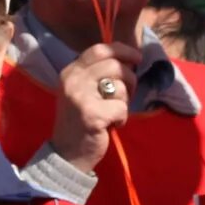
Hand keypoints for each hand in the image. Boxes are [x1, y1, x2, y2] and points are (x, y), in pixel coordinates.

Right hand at [49, 42, 143, 175]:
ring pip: (121, 87)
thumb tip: (128, 58)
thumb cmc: (80, 121)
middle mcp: (73, 80)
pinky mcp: (92, 114)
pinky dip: (122, 118)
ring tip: (113, 113)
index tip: (136, 57)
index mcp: (70, 72)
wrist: (67, 154)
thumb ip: (98, 74)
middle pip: (115, 65)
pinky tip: (112, 125)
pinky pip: (122, 108)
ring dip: (124, 102)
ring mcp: (81, 97)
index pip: (99, 49)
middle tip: (128, 94)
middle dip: (130, 78)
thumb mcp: (82, 91)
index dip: (122, 50)